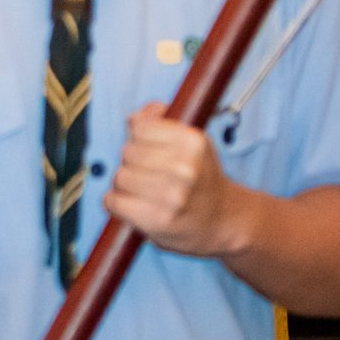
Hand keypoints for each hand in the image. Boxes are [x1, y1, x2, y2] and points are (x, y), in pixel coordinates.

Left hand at [104, 103, 251, 258]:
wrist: (224, 221)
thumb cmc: (202, 179)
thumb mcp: (193, 143)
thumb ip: (161, 122)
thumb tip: (134, 118)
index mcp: (193, 142)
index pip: (139, 128)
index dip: (141, 140)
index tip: (152, 152)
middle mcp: (184, 168)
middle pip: (127, 152)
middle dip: (133, 163)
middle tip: (151, 176)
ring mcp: (171, 195)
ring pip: (120, 177)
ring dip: (125, 185)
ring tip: (145, 193)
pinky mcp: (157, 220)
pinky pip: (114, 201)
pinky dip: (117, 204)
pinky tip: (134, 206)